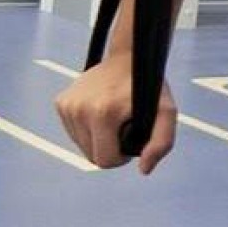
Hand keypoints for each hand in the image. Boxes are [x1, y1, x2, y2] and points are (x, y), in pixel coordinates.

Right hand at [54, 52, 177, 173]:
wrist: (129, 57)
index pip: (104, 161)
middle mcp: (79, 109)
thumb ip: (162, 143)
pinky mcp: (61, 102)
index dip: (121, 158)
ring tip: (113, 118)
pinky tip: (101, 112)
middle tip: (124, 128)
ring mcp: (67, 105)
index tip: (131, 140)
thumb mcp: (167, 112)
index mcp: (102, 114)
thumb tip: (143, 169)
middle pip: (90, 156)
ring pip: (81, 145)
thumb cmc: (150, 87)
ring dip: (97, 139)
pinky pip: (73, 132)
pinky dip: (87, 128)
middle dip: (109, 149)